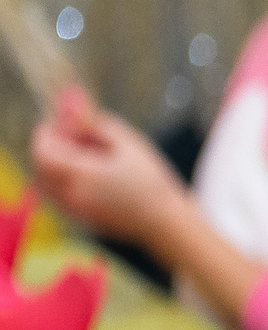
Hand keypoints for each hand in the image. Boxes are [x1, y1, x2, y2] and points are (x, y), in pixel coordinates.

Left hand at [27, 86, 190, 247]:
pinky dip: (63, 180)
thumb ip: (96, 124)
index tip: (61, 123)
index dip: (46, 133)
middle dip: (50, 147)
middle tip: (72, 137)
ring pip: (45, 182)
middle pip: (40, 166)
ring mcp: (73, 209)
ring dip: (54, 164)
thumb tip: (73, 106)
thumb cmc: (152, 182)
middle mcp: (71, 193)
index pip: (43, 150)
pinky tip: (90, 176)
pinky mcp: (80, 218)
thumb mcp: (129, 145)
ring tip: (84, 157)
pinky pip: (58, 195)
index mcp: (82, 174)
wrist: (165, 223)